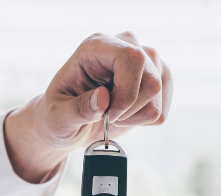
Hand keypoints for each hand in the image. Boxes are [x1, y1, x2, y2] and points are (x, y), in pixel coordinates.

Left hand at [4, 32, 172, 182]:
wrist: (70, 124)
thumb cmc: (58, 116)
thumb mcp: (58, 118)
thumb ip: (78, 109)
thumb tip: (103, 98)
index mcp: (96, 46)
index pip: (132, 58)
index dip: (127, 92)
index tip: (109, 114)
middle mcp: (125, 45)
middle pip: (151, 80)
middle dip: (129, 109)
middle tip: (106, 117)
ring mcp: (145, 60)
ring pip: (159, 93)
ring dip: (136, 115)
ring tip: (113, 115)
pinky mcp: (158, 77)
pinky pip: (162, 108)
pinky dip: (144, 119)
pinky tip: (125, 115)